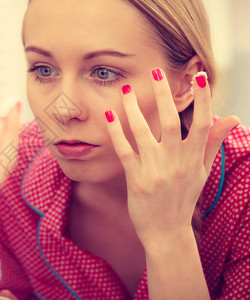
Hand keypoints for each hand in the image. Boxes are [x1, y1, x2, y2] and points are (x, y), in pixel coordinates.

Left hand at [105, 68, 238, 245]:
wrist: (167, 232)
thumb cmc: (184, 198)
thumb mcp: (203, 172)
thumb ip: (212, 143)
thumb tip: (231, 117)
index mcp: (194, 158)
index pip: (202, 123)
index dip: (203, 99)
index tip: (200, 76)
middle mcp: (177, 162)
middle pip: (171, 122)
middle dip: (164, 95)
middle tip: (156, 71)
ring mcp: (156, 171)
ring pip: (144, 133)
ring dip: (133, 109)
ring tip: (126, 89)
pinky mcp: (136, 179)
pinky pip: (125, 151)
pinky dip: (116, 132)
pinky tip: (109, 115)